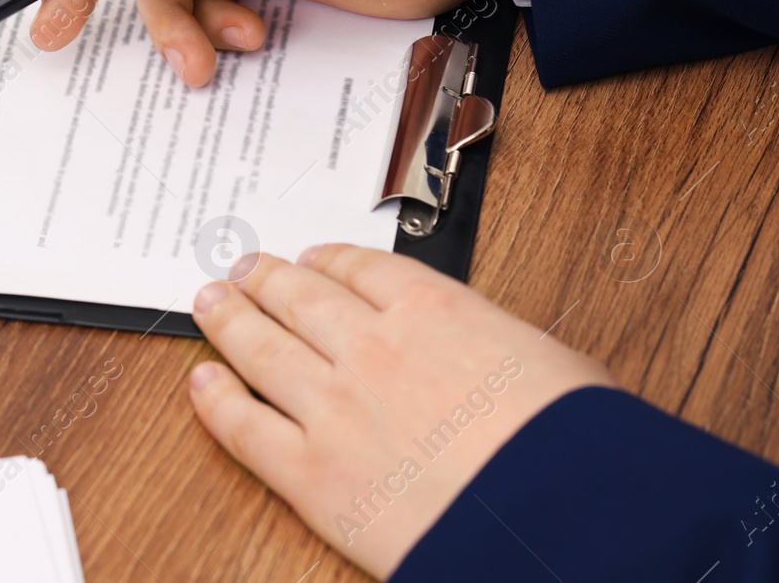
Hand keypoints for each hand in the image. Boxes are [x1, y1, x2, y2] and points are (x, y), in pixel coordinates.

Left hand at [187, 247, 612, 577]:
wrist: (562, 517)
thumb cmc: (578, 446)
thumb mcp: (551, 363)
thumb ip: (494, 346)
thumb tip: (486, 357)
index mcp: (434, 310)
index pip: (360, 269)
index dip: (324, 261)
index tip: (308, 260)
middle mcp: (372, 347)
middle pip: (299, 298)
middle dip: (265, 280)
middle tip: (243, 270)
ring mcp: (334, 408)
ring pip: (260, 348)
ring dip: (229, 320)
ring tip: (210, 303)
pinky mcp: (312, 474)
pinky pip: (245, 427)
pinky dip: (216, 400)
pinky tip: (201, 382)